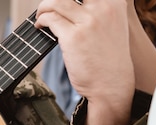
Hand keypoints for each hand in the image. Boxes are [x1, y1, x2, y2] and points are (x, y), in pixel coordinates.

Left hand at [36, 0, 134, 124]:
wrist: (112, 85)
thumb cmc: (109, 59)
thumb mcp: (113, 25)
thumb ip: (98, 11)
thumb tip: (71, 5)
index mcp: (115, 2)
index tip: (62, 3)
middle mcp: (103, 8)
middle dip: (55, 0)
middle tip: (50, 6)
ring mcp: (88, 22)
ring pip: (56, 1)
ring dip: (44, 6)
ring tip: (40, 15)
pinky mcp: (73, 37)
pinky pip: (50, 19)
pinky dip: (41, 20)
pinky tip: (40, 26)